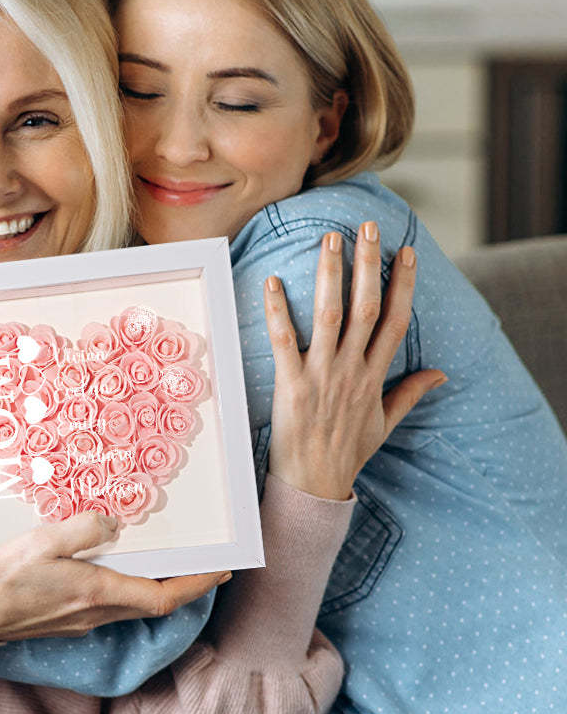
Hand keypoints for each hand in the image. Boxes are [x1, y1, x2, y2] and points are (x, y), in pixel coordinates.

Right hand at [0, 514, 229, 641]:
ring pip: (136, 605)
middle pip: (156, 603)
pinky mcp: (72, 620)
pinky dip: (134, 588)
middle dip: (187, 585)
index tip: (222, 570)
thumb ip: (83, 529)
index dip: (197, 584)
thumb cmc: (3, 577)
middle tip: (209, 565)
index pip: (163, 596)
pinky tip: (125, 569)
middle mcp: (97, 612)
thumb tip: (114, 523)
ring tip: (174, 562)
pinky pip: (115, 604)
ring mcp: (85, 620)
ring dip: (162, 587)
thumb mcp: (42, 542)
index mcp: (96, 592)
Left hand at [263, 221, 445, 500]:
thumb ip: (409, 393)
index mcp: (374, 376)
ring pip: (331, 317)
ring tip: (329, 240)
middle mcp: (351, 370)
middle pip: (366, 308)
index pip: (395, 321)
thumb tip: (440, 373)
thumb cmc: (346, 454)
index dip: (402, 285)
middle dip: (368, 265)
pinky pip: (285, 342)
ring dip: (331, 276)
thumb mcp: (383, 423)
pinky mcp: (291, 386)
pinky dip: (278, 312)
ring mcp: (322, 376)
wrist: (314, 485)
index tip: (407, 251)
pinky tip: (271, 282)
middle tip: (366, 227)